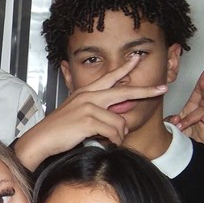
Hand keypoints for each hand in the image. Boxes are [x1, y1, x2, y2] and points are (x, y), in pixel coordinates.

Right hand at [13, 58, 167, 169]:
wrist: (41, 140)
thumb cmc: (57, 131)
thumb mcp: (75, 114)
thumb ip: (94, 111)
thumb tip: (114, 118)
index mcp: (85, 92)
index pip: (109, 77)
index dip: (125, 68)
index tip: (137, 59)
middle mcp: (88, 96)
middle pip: (124, 91)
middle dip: (146, 90)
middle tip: (162, 88)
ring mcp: (88, 107)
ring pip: (120, 121)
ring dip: (119, 135)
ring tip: (111, 141)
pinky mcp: (88, 120)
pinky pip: (113, 132)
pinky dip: (113, 141)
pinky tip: (106, 144)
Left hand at [165, 65, 203, 145]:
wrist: (180, 157)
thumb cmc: (175, 139)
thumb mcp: (167, 124)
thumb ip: (169, 118)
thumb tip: (174, 116)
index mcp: (191, 109)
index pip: (198, 93)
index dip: (202, 81)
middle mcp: (200, 115)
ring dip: (191, 117)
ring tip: (180, 125)